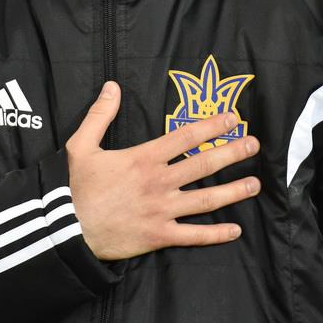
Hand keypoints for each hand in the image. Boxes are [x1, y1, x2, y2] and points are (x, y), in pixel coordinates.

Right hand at [66, 81, 259, 259]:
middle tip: (254, 145)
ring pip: (206, 200)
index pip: (186, 138)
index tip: (232, 120)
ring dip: (233, 191)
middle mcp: (159, 182)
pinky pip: (193, 236)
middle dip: (232, 153)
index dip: (212, 126)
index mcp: (144, 158)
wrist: (68, 228)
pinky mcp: (159, 236)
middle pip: (204, 165)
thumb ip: (100, 114)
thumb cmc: (75, 186)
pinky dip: (216, 234)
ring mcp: (162, 211)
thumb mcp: (81, 144)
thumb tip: (112, 86)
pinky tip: (235, 230)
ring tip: (255, 184)